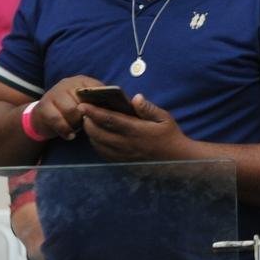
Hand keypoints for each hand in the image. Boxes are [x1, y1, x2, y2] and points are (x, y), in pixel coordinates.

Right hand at [33, 75, 105, 140]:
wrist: (44, 116)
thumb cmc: (72, 110)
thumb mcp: (87, 104)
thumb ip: (102, 103)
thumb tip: (125, 108)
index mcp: (82, 80)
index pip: (98, 89)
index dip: (104, 104)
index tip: (109, 116)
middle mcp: (67, 84)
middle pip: (85, 101)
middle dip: (88, 116)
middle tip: (89, 124)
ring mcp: (54, 93)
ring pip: (71, 111)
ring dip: (77, 123)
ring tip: (78, 128)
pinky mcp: (43, 106)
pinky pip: (57, 120)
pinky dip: (66, 130)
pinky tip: (70, 135)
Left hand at [78, 93, 192, 162]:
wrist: (176, 160)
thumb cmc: (170, 135)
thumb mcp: (164, 118)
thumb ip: (148, 108)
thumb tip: (135, 97)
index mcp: (136, 130)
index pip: (109, 120)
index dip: (94, 112)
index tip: (82, 104)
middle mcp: (126, 144)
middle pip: (97, 133)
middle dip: (87, 121)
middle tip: (84, 111)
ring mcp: (122, 155)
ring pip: (97, 143)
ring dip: (90, 132)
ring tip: (89, 122)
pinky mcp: (122, 162)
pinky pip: (102, 153)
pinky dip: (96, 143)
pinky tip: (98, 136)